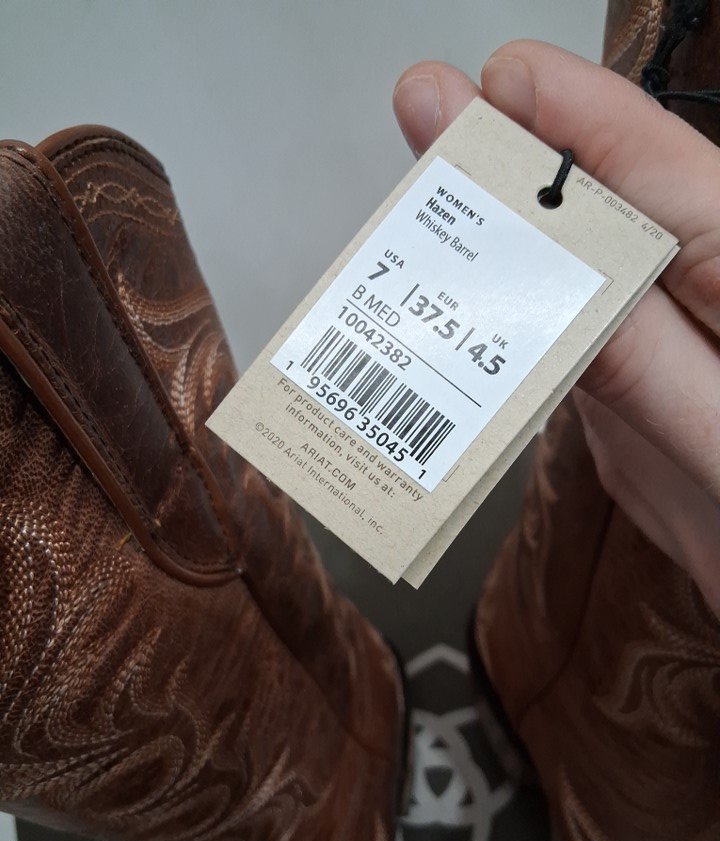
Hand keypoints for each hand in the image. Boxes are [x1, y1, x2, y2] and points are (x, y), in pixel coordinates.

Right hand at [393, 42, 719, 617]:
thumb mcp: (717, 439)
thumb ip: (638, 364)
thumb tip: (546, 289)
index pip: (657, 166)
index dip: (568, 115)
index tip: (488, 83)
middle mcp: (702, 287)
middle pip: (598, 200)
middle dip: (510, 162)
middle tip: (428, 121)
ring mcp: (661, 330)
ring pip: (567, 259)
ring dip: (496, 239)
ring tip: (424, 206)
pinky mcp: (630, 374)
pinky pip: (559, 325)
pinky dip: (505, 312)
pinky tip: (464, 295)